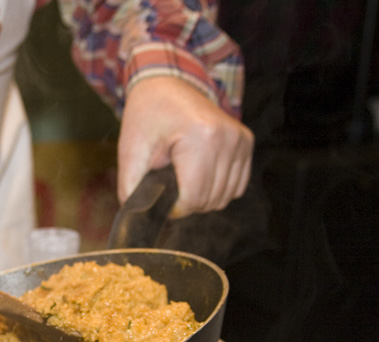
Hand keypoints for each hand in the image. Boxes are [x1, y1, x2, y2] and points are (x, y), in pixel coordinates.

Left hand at [118, 76, 253, 214]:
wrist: (167, 84)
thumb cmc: (148, 116)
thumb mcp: (131, 151)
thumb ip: (131, 189)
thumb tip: (138, 221)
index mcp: (200, 137)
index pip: (194, 199)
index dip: (174, 209)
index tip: (160, 196)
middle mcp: (227, 138)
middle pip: (210, 201)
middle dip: (186, 202)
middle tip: (169, 182)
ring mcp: (240, 139)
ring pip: (225, 198)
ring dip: (202, 197)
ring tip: (183, 175)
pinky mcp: (246, 142)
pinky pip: (236, 187)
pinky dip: (217, 188)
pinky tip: (199, 173)